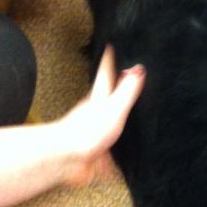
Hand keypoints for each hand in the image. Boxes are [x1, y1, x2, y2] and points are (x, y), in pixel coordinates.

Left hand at [55, 47, 145, 187]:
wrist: (68, 160)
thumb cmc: (86, 132)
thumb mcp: (113, 107)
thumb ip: (127, 90)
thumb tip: (138, 69)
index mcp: (99, 98)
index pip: (106, 74)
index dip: (109, 60)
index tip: (111, 47)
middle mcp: (96, 112)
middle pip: (105, 95)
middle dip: (113, 86)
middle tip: (120, 74)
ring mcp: (95, 130)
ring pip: (107, 118)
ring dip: (115, 113)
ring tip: (124, 107)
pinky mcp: (98, 149)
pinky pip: (111, 143)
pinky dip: (117, 141)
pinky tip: (122, 144)